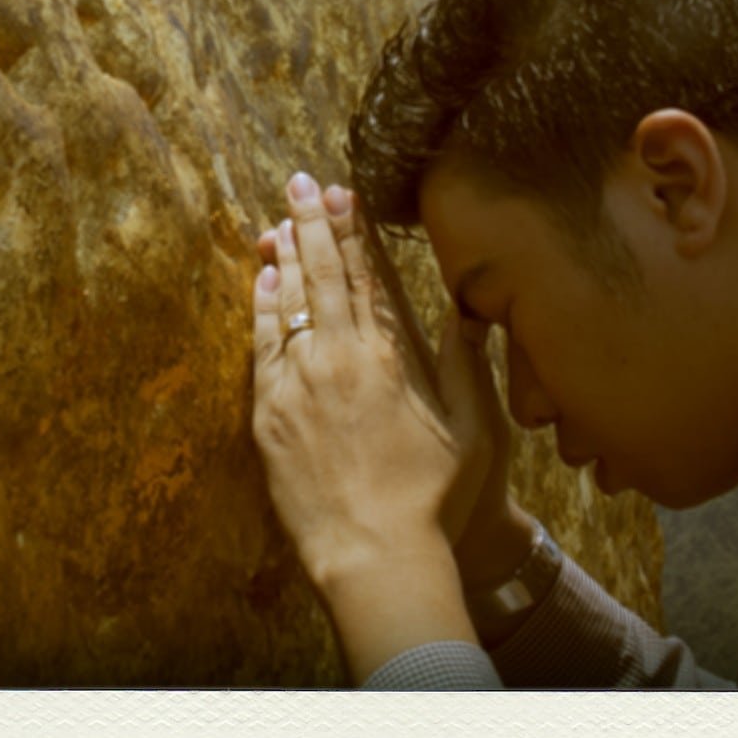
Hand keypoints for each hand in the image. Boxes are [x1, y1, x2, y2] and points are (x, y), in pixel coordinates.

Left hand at [251, 172, 487, 677]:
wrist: (374, 556)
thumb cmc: (434, 500)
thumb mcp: (475, 430)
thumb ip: (466, 363)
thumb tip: (466, 307)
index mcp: (390, 357)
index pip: (367, 276)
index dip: (352, 231)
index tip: (343, 194)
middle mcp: (339, 359)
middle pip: (322, 276)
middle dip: (312, 223)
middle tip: (301, 182)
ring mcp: (298, 385)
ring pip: (286, 303)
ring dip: (283, 257)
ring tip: (277, 218)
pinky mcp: (269, 415)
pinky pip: (261, 347)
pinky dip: (262, 308)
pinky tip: (262, 281)